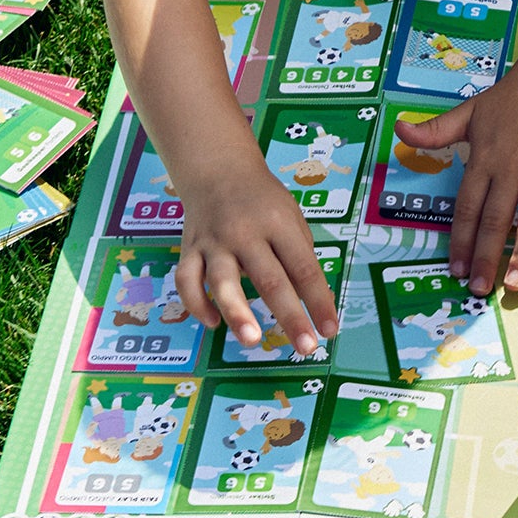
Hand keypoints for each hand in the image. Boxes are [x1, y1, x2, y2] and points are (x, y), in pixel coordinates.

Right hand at [174, 168, 338, 351]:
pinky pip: (187, 280)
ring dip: (237, 312)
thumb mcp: (292, 218)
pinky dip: (196, 304)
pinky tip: (213, 323)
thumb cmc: (263, 200)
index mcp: (279, 223)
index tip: (330, 330)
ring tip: (251, 339)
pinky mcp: (189, 248)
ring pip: (223, 281)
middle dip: (290, 317)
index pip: (304, 268)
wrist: (218, 169)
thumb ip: (300, 258)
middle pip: (270, 279)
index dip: (318, 301)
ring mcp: (215, 241)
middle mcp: (246, 232)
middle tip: (305, 348)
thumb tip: (316, 304)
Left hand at [394, 53, 517, 296]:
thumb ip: (437, 130)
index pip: (466, 207)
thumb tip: (400, 130)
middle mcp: (511, 169)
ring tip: (515, 282)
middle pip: (495, 219)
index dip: (458, 239)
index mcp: (484, 159)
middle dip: (485, 255)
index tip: (453, 268)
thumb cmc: (511, 98)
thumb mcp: (469, 112)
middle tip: (478, 287)